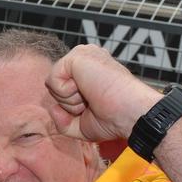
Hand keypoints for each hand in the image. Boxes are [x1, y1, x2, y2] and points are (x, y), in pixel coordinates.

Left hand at [45, 44, 161, 142]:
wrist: (130, 114)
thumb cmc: (113, 119)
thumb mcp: (81, 126)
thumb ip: (62, 121)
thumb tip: (52, 108)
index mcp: (88, 71)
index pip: (61, 90)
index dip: (72, 107)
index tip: (95, 107)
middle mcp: (85, 59)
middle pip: (54, 88)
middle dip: (70, 104)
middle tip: (94, 102)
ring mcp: (82, 55)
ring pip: (53, 85)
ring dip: (70, 100)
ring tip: (93, 96)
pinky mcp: (76, 56)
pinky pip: (52, 81)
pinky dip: (67, 94)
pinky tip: (88, 89)